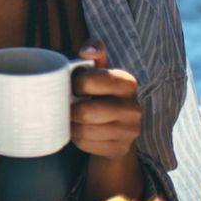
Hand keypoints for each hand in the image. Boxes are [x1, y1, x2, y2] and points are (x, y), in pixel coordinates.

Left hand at [71, 39, 141, 159]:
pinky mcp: (119, 149)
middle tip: (67, 105)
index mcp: (127, 83)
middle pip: (85, 112)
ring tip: (72, 117)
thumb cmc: (101, 90)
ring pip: (83, 130)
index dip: (76, 83)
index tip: (74, 86)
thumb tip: (85, 51)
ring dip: (71, 124)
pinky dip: (77, 137)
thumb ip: (95, 51)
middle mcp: (133, 108)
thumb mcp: (100, 69)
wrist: (117, 125)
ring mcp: (128, 132)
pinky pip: (86, 144)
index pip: (93, 80)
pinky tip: (80, 130)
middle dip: (70, 109)